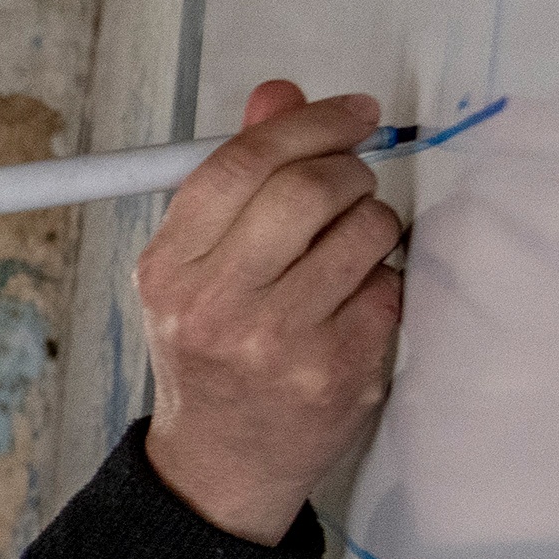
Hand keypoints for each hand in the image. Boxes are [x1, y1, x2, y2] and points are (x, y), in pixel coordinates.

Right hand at [139, 81, 408, 543]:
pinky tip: (353, 305)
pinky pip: (390, 282)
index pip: (242, 164)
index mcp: (168, 270)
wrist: (218, 464)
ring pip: (364, 229)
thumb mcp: (194, 267)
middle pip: (308, 188)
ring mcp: (279, 342)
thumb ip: (234, 179)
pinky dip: (383, 280)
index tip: (354, 113)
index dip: (310, 122)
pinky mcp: (338, 368)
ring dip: (373, 225)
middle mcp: (216, 307)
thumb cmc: (211, 353)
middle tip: (353, 184)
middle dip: (349, 170)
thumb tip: (279, 94)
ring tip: (348, 253)